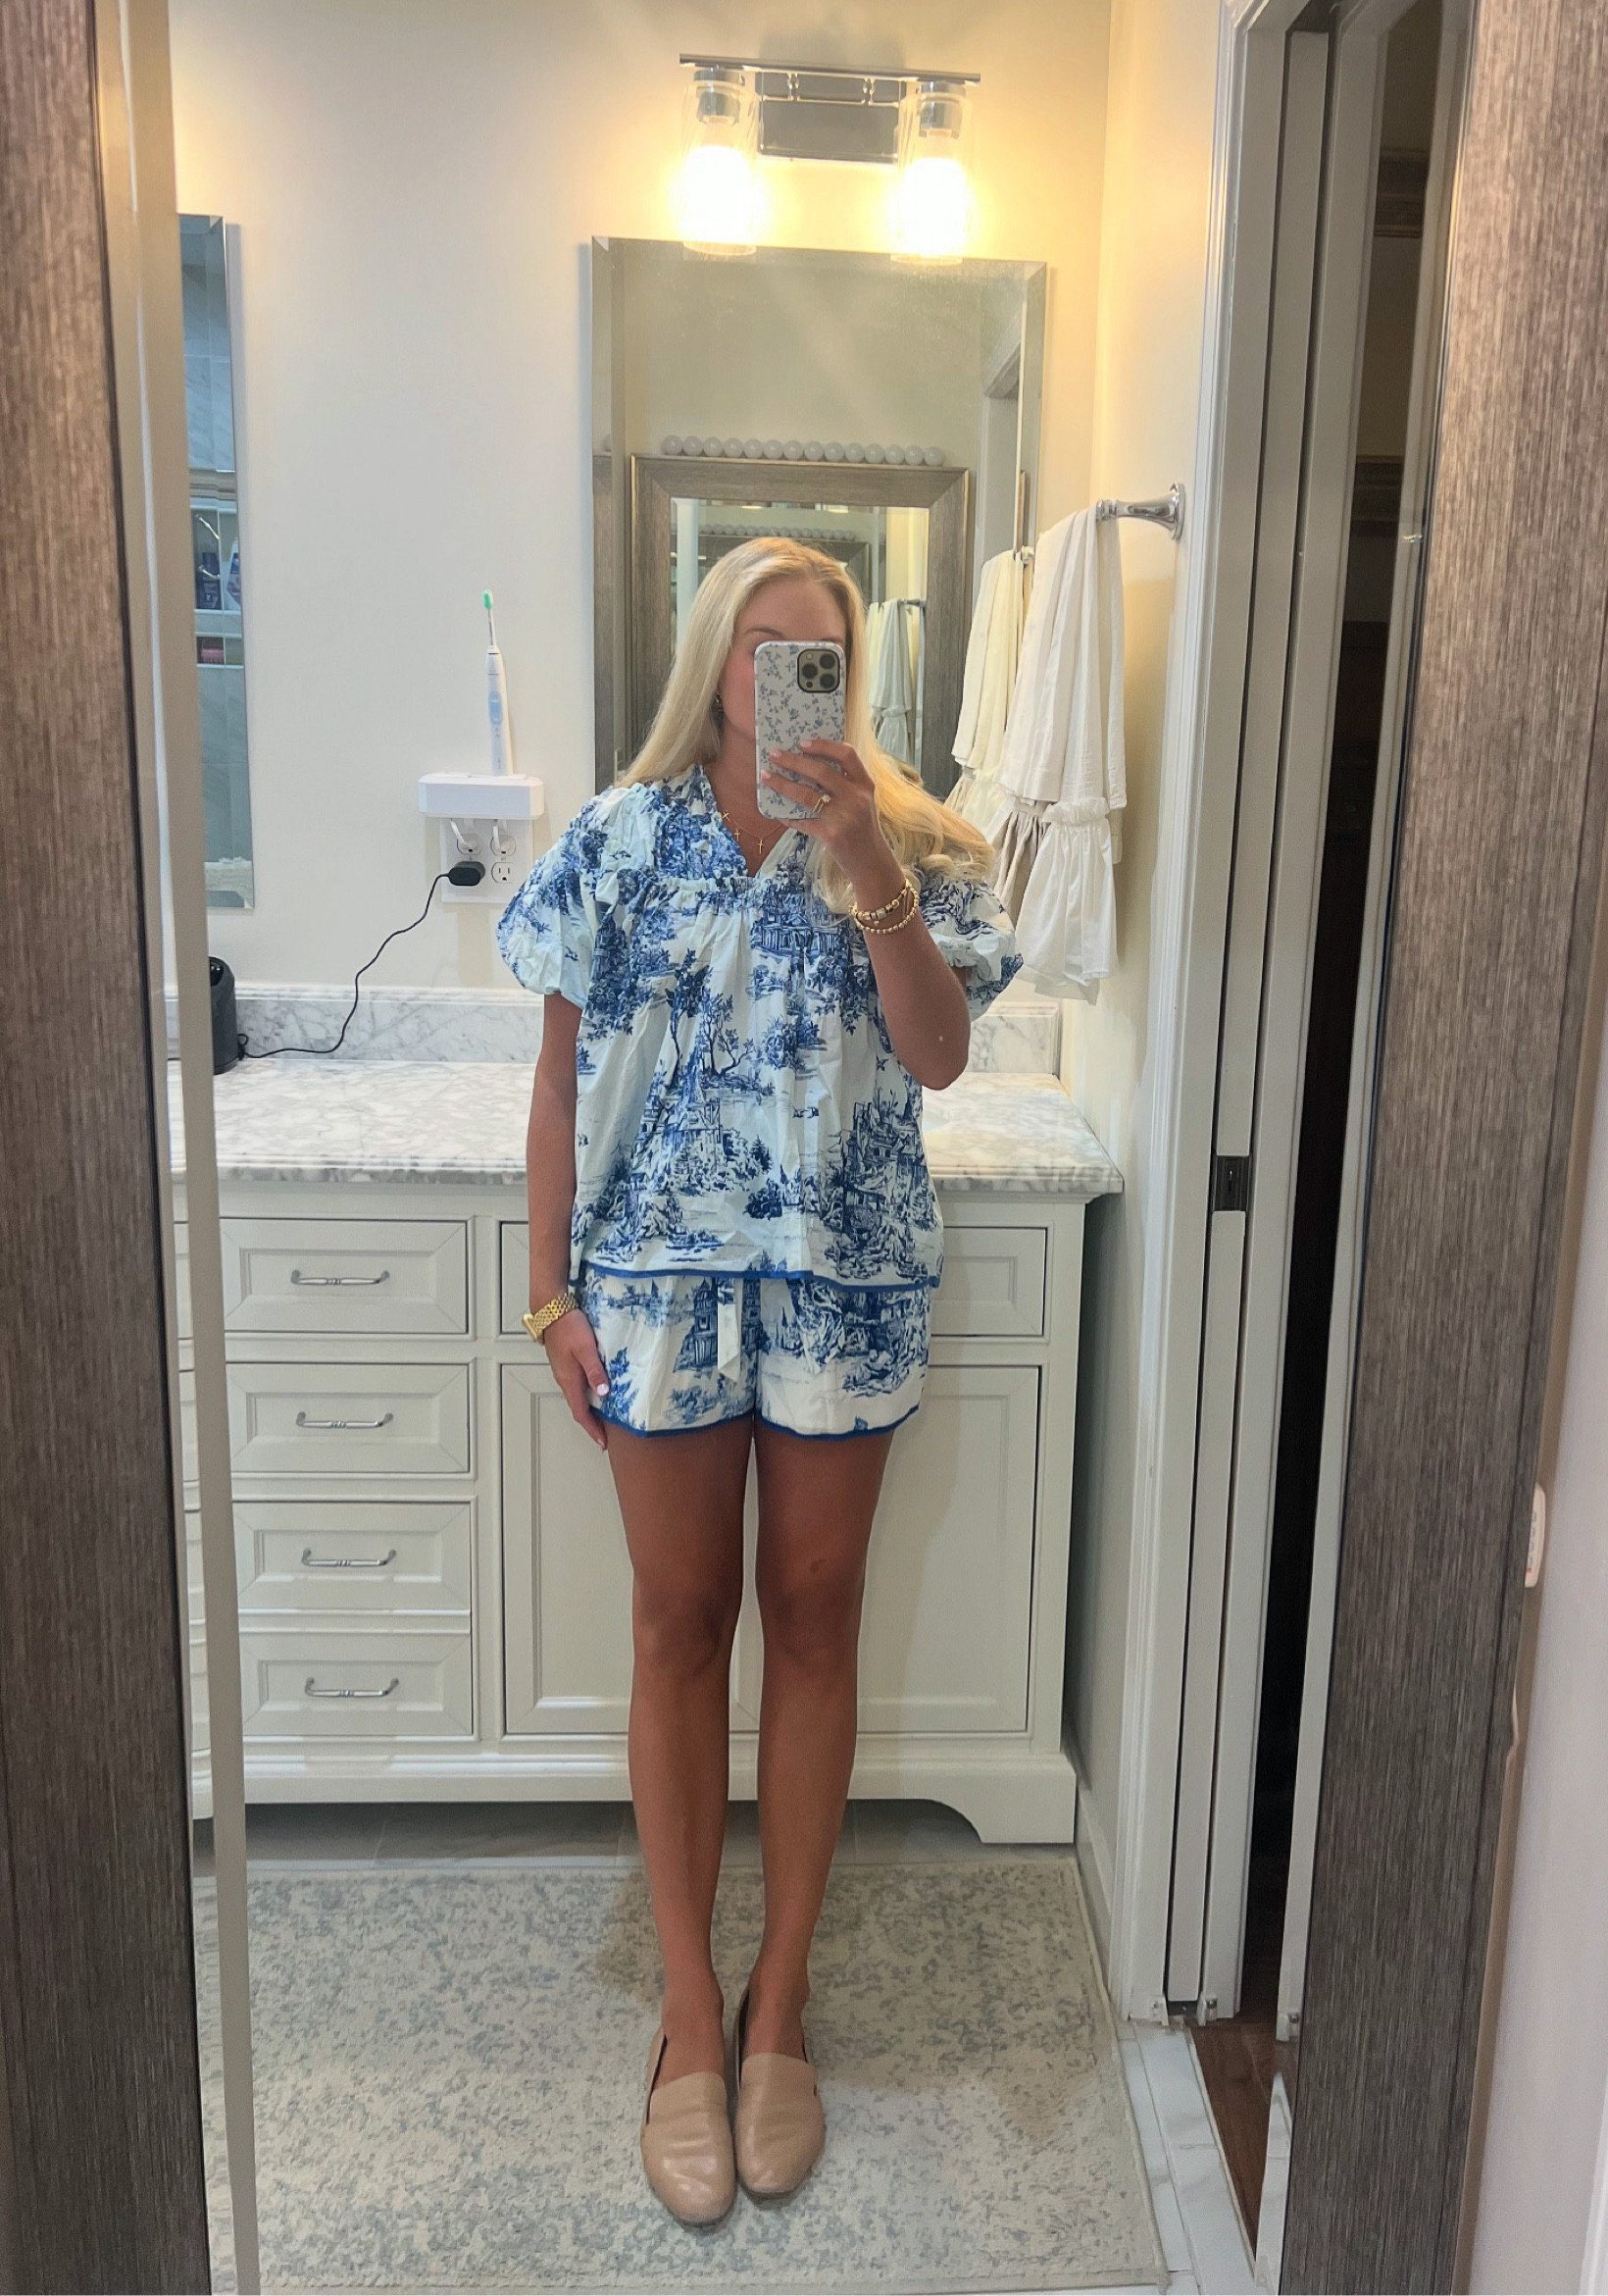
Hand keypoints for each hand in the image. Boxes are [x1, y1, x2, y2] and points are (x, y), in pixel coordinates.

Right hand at [542, 1307, 610, 1450]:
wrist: (551, 1310)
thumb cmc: (569, 1326)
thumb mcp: (586, 1348)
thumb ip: (595, 1370)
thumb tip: (604, 1393)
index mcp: (570, 1380)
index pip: (580, 1413)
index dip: (592, 1429)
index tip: (602, 1443)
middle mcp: (564, 1380)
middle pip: (578, 1409)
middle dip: (590, 1425)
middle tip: (604, 1436)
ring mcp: (563, 1372)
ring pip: (576, 1398)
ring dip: (588, 1412)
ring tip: (602, 1419)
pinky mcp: (564, 1364)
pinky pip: (575, 1387)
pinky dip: (585, 1397)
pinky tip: (595, 1392)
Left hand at [760, 740, 905, 905]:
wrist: (871, 863)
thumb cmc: (863, 830)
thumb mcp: (862, 802)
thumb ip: (844, 785)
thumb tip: (807, 767)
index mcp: (865, 785)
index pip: (846, 754)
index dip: (824, 745)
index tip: (803, 742)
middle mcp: (856, 798)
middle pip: (821, 771)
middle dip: (794, 761)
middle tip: (775, 754)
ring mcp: (844, 817)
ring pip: (807, 794)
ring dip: (783, 784)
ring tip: (766, 776)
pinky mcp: (831, 835)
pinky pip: (803, 821)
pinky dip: (788, 816)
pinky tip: (777, 813)